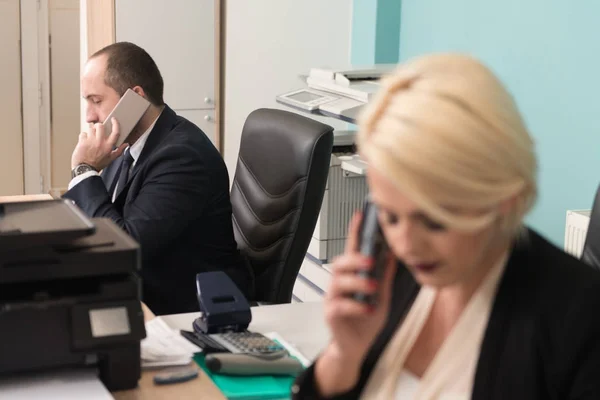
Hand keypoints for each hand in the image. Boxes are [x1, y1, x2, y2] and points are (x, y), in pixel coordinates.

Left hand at [71, 118, 127, 170]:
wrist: (85, 169)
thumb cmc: (97, 164)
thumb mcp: (111, 159)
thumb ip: (119, 151)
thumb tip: (126, 145)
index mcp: (108, 146)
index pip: (115, 132)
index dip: (115, 124)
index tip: (113, 120)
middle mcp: (100, 142)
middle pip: (101, 125)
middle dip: (99, 126)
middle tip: (97, 130)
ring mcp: (91, 141)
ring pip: (91, 128)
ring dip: (91, 131)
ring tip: (90, 137)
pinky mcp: (82, 142)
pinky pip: (83, 133)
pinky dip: (83, 136)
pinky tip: (84, 142)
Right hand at [314, 212, 396, 395]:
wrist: (357, 347)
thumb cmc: (366, 320)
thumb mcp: (382, 296)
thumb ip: (385, 277)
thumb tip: (394, 255)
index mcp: (352, 276)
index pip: (352, 249)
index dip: (355, 232)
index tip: (360, 215)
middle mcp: (339, 284)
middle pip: (340, 263)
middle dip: (355, 259)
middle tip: (370, 262)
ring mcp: (333, 298)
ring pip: (338, 282)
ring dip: (357, 282)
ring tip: (372, 287)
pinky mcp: (331, 314)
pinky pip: (340, 305)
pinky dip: (356, 305)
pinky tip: (368, 308)